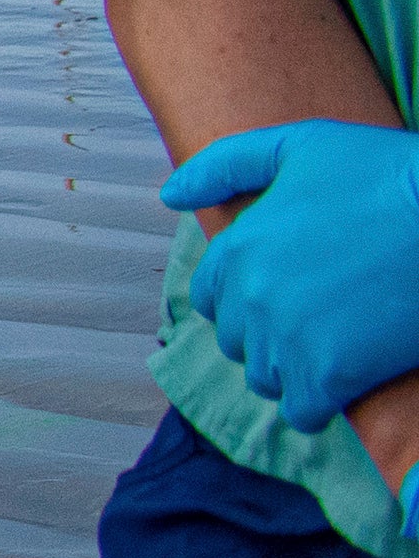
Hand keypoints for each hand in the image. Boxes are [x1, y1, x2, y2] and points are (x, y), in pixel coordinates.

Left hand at [162, 121, 418, 435]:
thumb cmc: (386, 175)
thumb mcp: (300, 146)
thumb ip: (226, 165)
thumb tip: (170, 195)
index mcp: (237, 248)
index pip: (212, 298)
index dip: (247, 299)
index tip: (288, 294)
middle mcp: (249, 297)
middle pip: (238, 342)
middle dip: (270, 336)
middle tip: (321, 322)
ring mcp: (286, 338)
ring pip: (267, 378)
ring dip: (293, 371)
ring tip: (334, 349)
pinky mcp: (329, 374)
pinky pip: (304, 411)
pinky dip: (319, 404)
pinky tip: (345, 383)